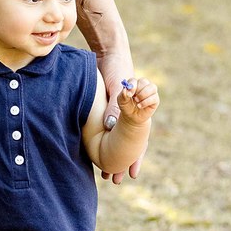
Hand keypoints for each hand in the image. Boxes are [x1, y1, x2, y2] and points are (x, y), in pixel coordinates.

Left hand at [95, 48, 144, 182]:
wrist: (110, 51)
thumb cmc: (116, 68)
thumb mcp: (116, 86)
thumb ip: (114, 105)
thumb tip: (109, 126)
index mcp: (134, 112)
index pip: (137, 141)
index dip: (134, 158)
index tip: (130, 174)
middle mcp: (127, 115)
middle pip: (126, 144)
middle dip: (120, 162)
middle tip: (113, 178)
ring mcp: (117, 112)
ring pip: (115, 139)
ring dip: (110, 153)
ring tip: (103, 171)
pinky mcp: (108, 107)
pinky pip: (106, 128)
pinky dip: (102, 140)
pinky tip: (93, 150)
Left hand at [116, 77, 158, 124]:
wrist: (132, 117)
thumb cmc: (127, 106)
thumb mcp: (122, 101)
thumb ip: (123, 95)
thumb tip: (125, 89)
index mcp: (134, 84)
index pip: (134, 80)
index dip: (132, 86)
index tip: (129, 94)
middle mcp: (143, 86)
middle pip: (144, 81)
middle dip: (138, 90)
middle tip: (134, 98)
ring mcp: (151, 92)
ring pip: (152, 87)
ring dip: (143, 95)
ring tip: (137, 101)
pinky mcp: (155, 99)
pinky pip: (154, 97)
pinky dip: (146, 102)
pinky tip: (140, 106)